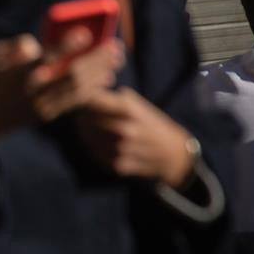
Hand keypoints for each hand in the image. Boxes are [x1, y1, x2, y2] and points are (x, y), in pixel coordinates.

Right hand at [0, 31, 124, 159]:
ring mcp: (41, 105)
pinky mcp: (47, 114)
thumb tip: (38, 44)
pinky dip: (92, 90)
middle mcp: (33, 90)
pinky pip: (75, 102)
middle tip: (113, 46)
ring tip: (115, 59)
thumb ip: (16, 45)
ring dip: (100, 73)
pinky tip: (105, 79)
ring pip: (78, 89)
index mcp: (20, 73)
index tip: (86, 33)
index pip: (49, 57)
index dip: (69, 45)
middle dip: (96, 59)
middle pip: (72, 73)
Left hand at [76, 88, 197, 184]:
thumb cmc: (151, 123)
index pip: (91, 99)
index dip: (82, 97)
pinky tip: (99, 143)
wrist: (172, 153)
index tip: (81, 97)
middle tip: (83, 114)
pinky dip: (93, 147)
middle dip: (82, 115)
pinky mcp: (118, 165)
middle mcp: (124, 129)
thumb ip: (113, 97)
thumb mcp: (138, 105)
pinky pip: (94, 153)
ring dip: (85, 132)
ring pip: (86, 137)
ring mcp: (121, 149)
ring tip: (89, 127)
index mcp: (128, 109)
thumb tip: (86, 89)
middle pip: (84, 118)